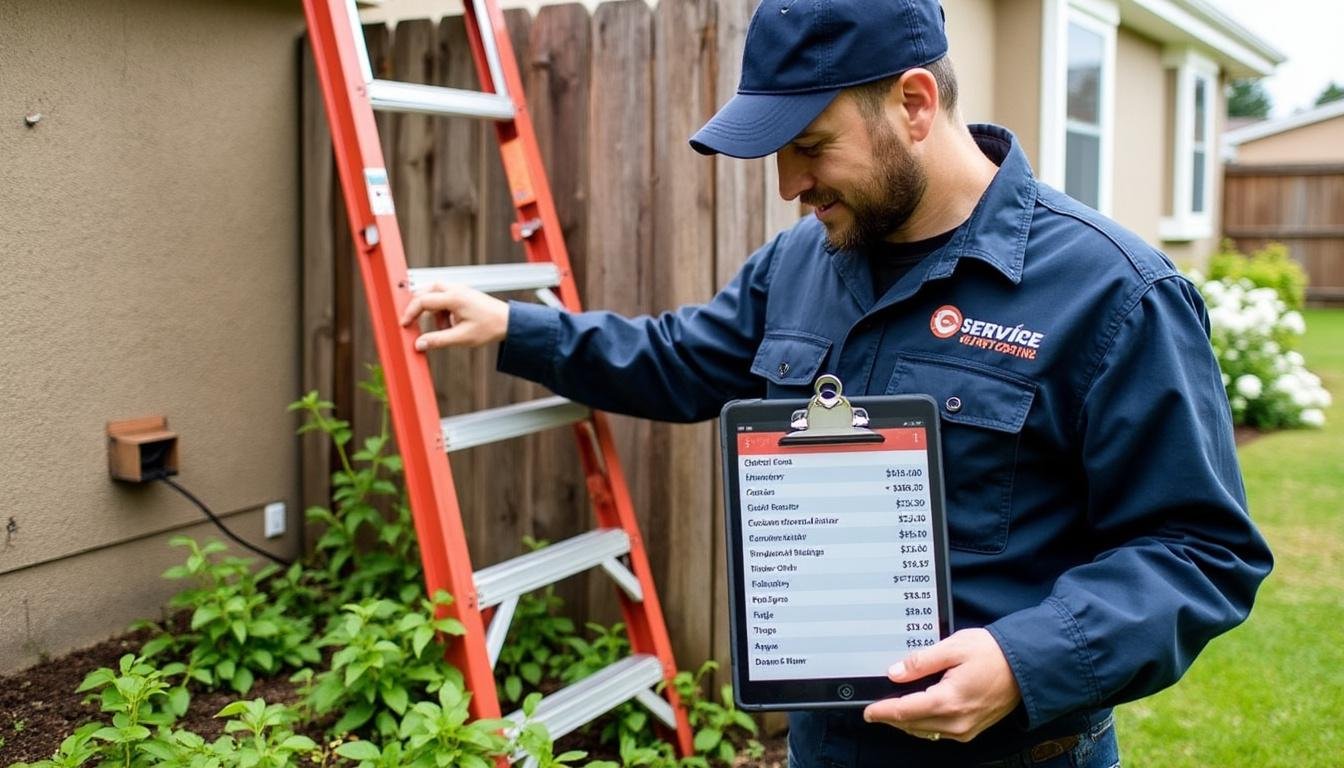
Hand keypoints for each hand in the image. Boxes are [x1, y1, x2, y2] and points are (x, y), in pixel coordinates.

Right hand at [399, 283, 509, 350]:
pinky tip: (450, 325)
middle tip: (413, 323)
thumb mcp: (462, 338)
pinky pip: (443, 298)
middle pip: (425, 291)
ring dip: (431, 311)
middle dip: (418, 308)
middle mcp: (455, 289)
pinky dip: (441, 311)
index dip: (410, 313)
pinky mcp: (463, 294)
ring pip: (434, 293)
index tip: (404, 324)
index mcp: (454, 298)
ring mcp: (459, 289)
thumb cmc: (489, 327)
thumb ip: (438, 340)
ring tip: (444, 328)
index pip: (423, 300)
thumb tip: (419, 344)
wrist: (509, 322)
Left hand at [862, 628, 1020, 742]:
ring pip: (925, 731)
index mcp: (948, 702)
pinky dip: (924, 724)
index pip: (904, 711)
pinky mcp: (972, 730)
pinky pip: (939, 732)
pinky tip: (918, 711)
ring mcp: (965, 730)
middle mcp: (956, 722)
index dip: (882, 711)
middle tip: (875, 708)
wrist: (1026, 666)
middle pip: (912, 725)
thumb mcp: (953, 647)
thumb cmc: (993, 654)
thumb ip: (921, 661)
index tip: (867, 711)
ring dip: (907, 722)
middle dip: (891, 717)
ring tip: (893, 708)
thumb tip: (895, 672)